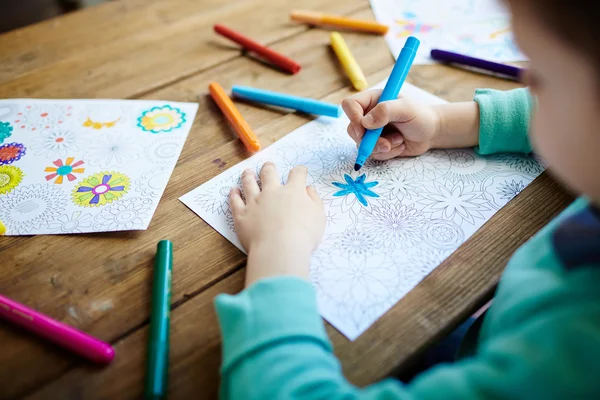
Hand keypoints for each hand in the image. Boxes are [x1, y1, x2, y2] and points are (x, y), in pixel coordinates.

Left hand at [230, 163, 325, 286]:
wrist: (280, 249)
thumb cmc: (304, 235)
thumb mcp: (318, 217)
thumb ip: (314, 200)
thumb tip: (309, 188)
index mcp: (293, 191)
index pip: (297, 175)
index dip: (299, 171)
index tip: (300, 171)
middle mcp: (272, 192)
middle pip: (269, 173)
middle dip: (269, 168)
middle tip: (269, 165)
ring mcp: (254, 202)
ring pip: (249, 183)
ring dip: (248, 176)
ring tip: (248, 172)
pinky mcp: (242, 214)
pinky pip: (235, 201)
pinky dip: (234, 194)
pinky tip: (233, 191)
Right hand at [342, 90, 441, 159]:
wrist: (431, 133)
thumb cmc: (421, 116)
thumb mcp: (406, 109)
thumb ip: (386, 111)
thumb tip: (365, 122)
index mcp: (372, 100)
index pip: (350, 105)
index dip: (353, 117)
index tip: (363, 128)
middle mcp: (368, 115)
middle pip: (352, 129)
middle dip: (369, 140)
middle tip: (386, 144)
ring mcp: (371, 132)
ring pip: (361, 144)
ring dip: (381, 147)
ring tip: (399, 140)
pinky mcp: (376, 145)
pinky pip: (373, 154)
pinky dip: (387, 154)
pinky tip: (400, 145)